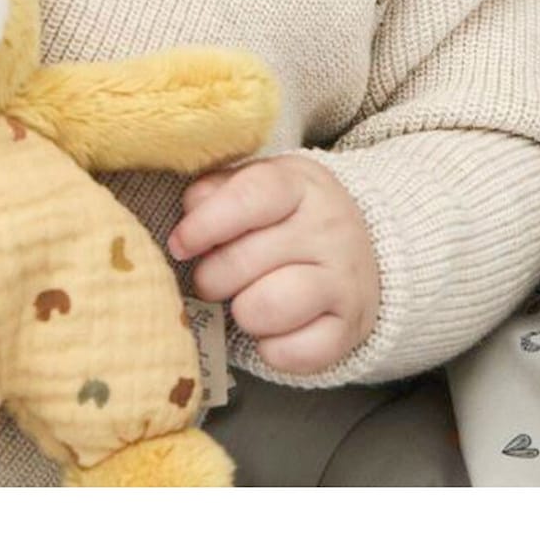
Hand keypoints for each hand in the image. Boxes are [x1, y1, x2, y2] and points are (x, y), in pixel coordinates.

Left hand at [167, 154, 380, 377]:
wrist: (358, 253)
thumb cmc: (287, 219)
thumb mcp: (256, 186)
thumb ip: (216, 191)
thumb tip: (191, 209)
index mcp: (301, 185)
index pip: (249, 197)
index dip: (205, 224)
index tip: (180, 244)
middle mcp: (329, 228)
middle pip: (243, 261)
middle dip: (212, 277)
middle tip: (214, 279)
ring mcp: (345, 280)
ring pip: (265, 308)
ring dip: (242, 312)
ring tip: (246, 302)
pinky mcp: (350, 329)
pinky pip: (291, 354)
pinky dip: (270, 350)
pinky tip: (273, 330)